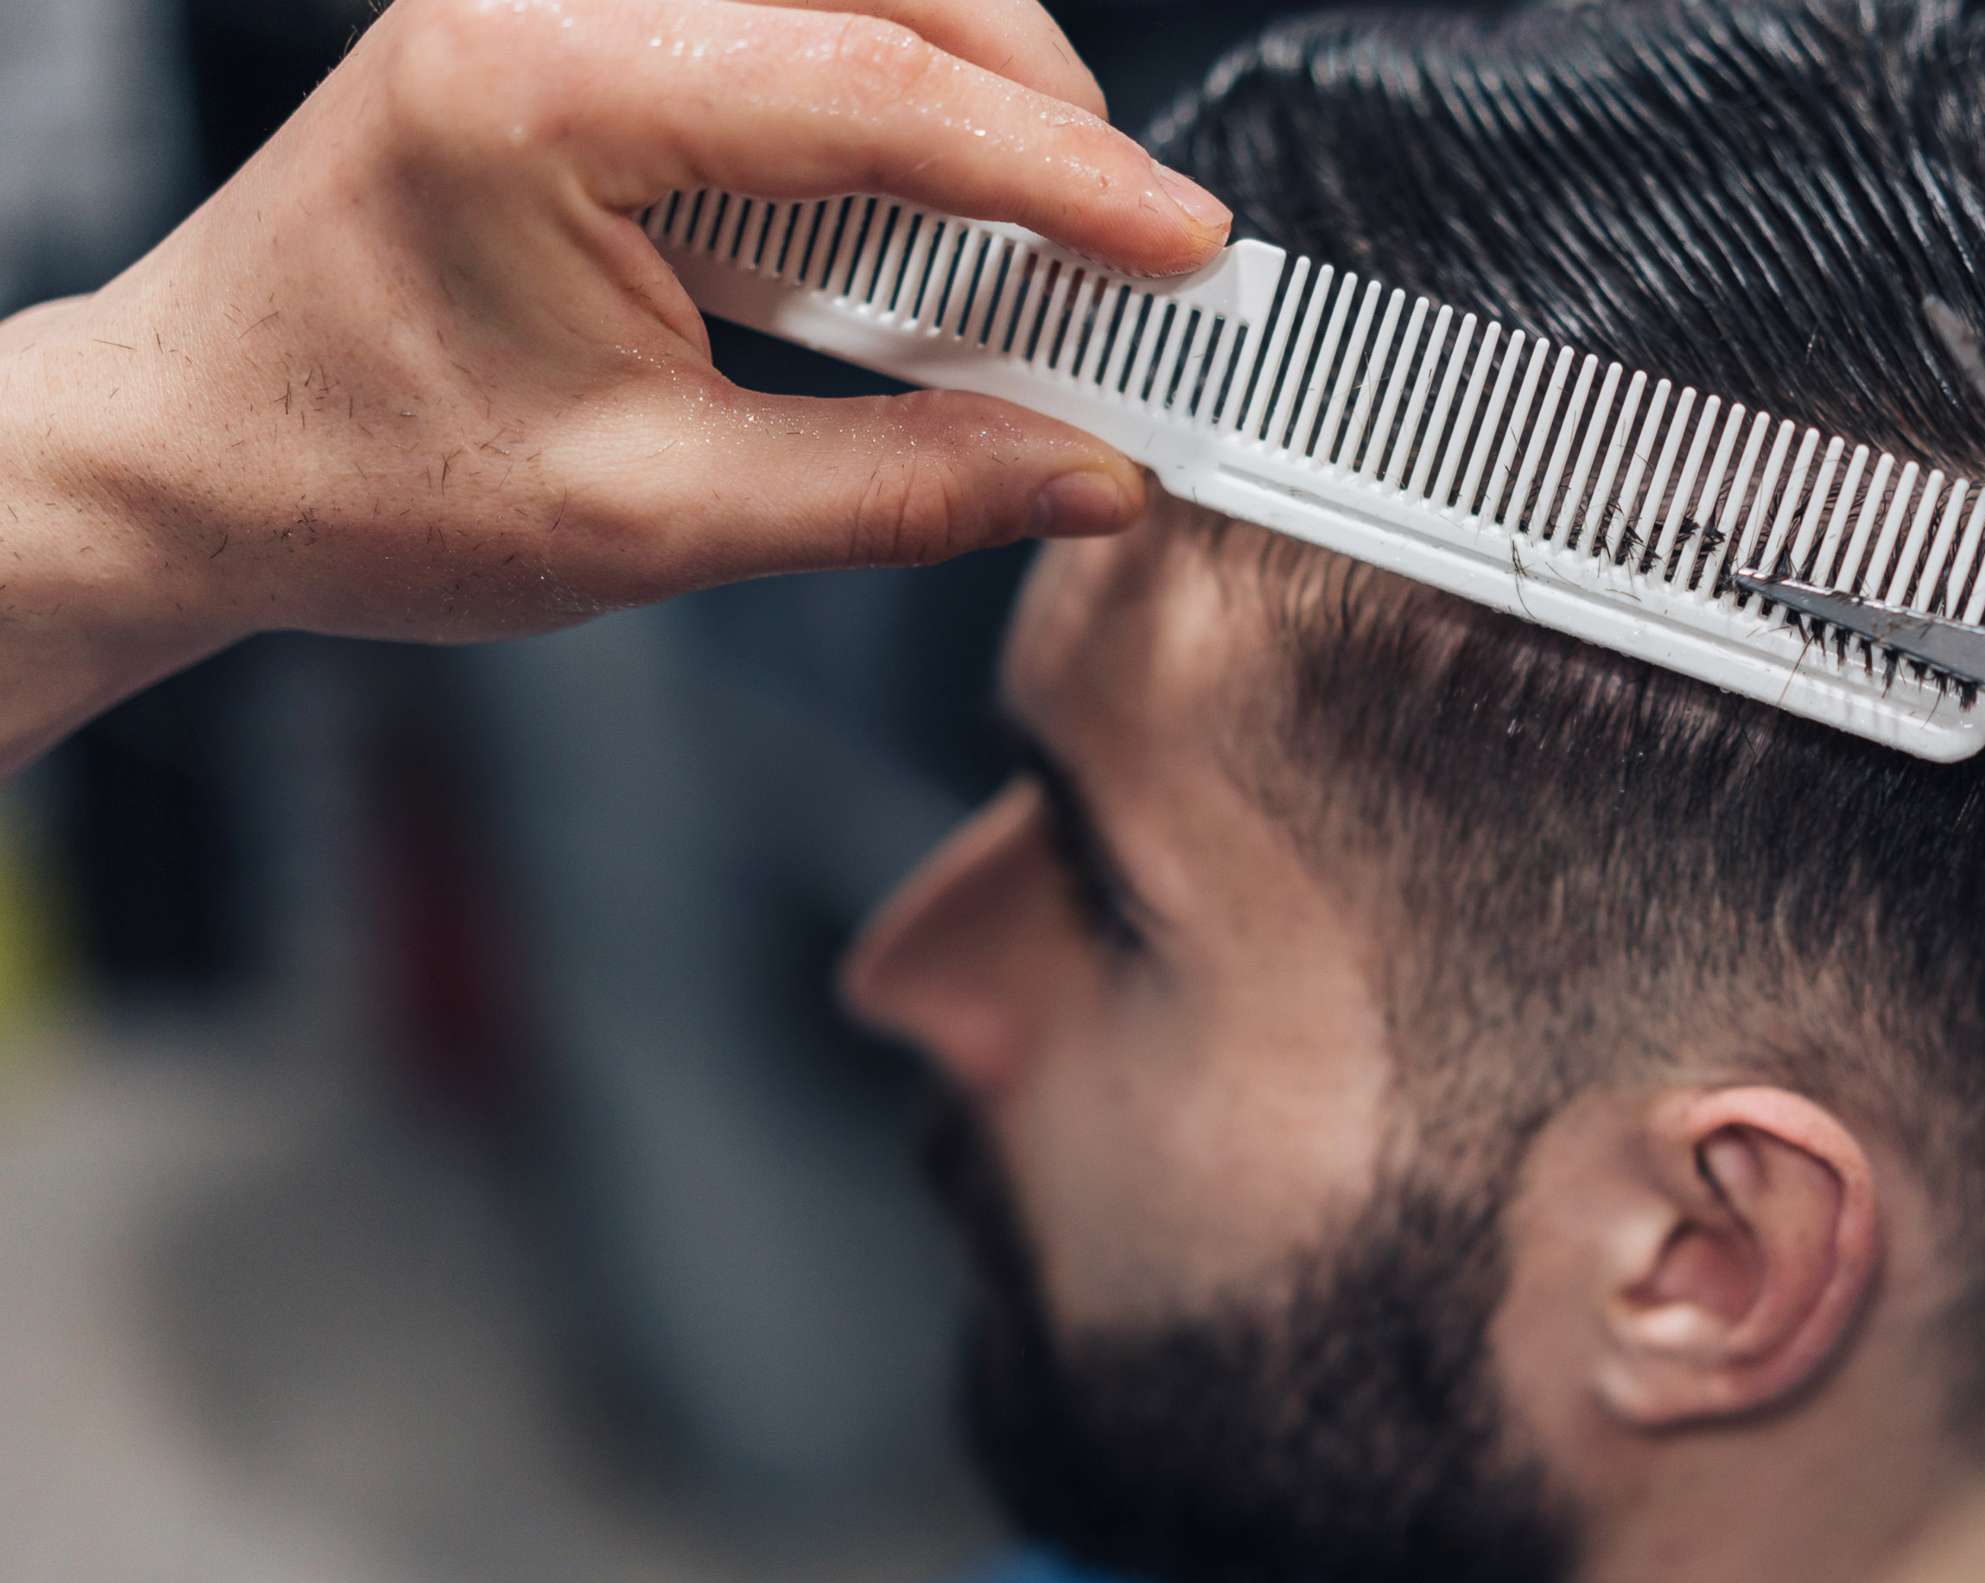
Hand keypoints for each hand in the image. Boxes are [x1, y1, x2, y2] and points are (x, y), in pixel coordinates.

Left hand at [0, 0, 1229, 767]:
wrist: (192, 458)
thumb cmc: (359, 480)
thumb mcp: (651, 518)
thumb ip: (893, 490)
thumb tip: (1079, 472)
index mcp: (537, 87)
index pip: (866, 86)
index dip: (1057, 169)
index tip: (1178, 245)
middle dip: (1036, 110)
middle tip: (1134, 258)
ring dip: (966, 97)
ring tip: (1038, 249)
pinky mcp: (570, 29)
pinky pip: (780, 27)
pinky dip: (884, 110)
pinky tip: (918, 223)